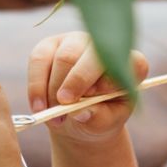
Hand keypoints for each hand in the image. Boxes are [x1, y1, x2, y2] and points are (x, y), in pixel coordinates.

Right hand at [27, 33, 150, 146]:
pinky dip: (36, 88)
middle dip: (76, 83)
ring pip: (64, 58)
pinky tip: (39, 108)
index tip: (95, 96)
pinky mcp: (48, 47)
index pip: (129, 62)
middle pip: (91, 56)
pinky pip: (39, 61)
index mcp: (129, 63)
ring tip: (56, 119)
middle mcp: (104, 46)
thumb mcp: (104, 124)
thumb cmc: (98, 118)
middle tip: (64, 108)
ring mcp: (75, 42)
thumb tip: (79, 111)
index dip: (111, 79)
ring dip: (55, 91)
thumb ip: (98, 117)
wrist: (76, 120)